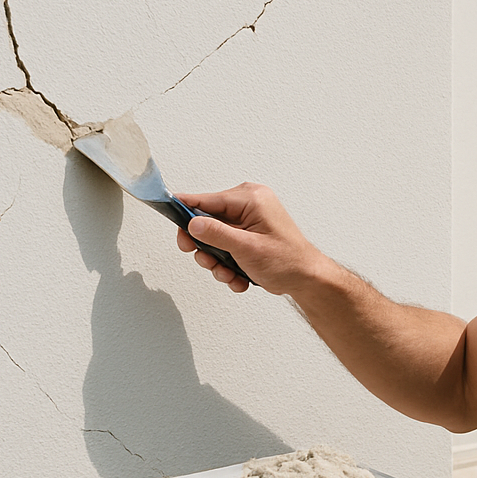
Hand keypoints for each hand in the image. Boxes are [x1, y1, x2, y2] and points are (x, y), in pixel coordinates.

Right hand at [175, 183, 322, 294]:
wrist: (306, 279)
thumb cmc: (288, 261)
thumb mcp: (247, 248)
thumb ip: (217, 234)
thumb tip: (192, 223)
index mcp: (251, 198)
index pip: (207, 200)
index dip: (186, 211)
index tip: (169, 215)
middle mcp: (248, 205)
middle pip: (207, 221)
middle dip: (206, 247)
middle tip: (208, 261)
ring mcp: (247, 220)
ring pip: (214, 238)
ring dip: (218, 261)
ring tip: (230, 274)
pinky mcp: (247, 235)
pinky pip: (225, 246)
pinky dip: (228, 265)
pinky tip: (239, 276)